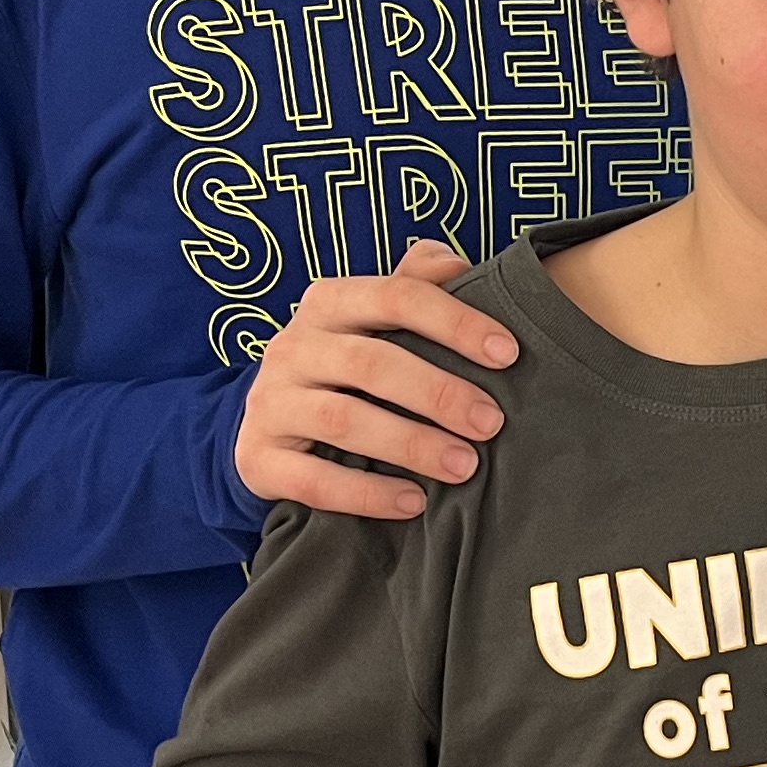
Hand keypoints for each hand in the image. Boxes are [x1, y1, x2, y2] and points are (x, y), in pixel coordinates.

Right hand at [232, 240, 514, 519]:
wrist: (265, 423)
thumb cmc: (342, 366)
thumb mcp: (371, 319)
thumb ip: (415, 283)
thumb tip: (458, 266)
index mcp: (328, 302)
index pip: (396, 295)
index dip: (455, 322)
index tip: (507, 353)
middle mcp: (293, 346)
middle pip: (371, 362)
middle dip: (438, 392)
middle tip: (490, 423)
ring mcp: (270, 403)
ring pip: (343, 420)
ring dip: (410, 444)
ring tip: (463, 465)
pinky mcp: (259, 458)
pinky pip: (314, 480)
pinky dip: (367, 493)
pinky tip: (413, 501)